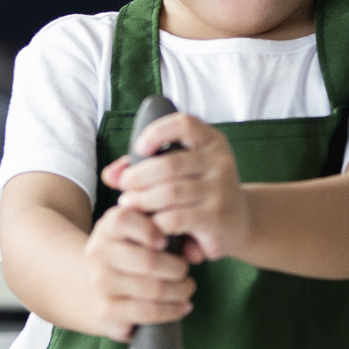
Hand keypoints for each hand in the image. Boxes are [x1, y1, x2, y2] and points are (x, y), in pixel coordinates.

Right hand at [77, 204, 194, 340]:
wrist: (89, 290)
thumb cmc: (125, 257)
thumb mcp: (131, 234)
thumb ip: (155, 227)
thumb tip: (188, 241)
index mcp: (106, 229)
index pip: (124, 220)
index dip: (150, 230)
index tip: (166, 242)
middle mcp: (98, 255)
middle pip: (148, 261)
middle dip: (177, 268)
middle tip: (185, 271)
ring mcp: (101, 285)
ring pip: (154, 289)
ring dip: (180, 290)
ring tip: (187, 288)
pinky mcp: (107, 311)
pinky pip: (149, 311)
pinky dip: (172, 310)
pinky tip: (182, 307)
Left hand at [101, 111, 251, 262]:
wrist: (239, 224)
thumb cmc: (199, 192)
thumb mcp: (179, 172)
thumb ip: (143, 167)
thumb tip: (109, 175)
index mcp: (211, 141)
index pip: (184, 124)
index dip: (157, 132)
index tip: (139, 148)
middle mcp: (220, 161)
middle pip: (169, 164)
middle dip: (138, 176)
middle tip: (124, 188)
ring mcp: (221, 189)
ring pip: (170, 193)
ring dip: (142, 200)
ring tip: (129, 204)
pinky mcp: (217, 218)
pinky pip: (175, 218)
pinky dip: (156, 222)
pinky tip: (149, 224)